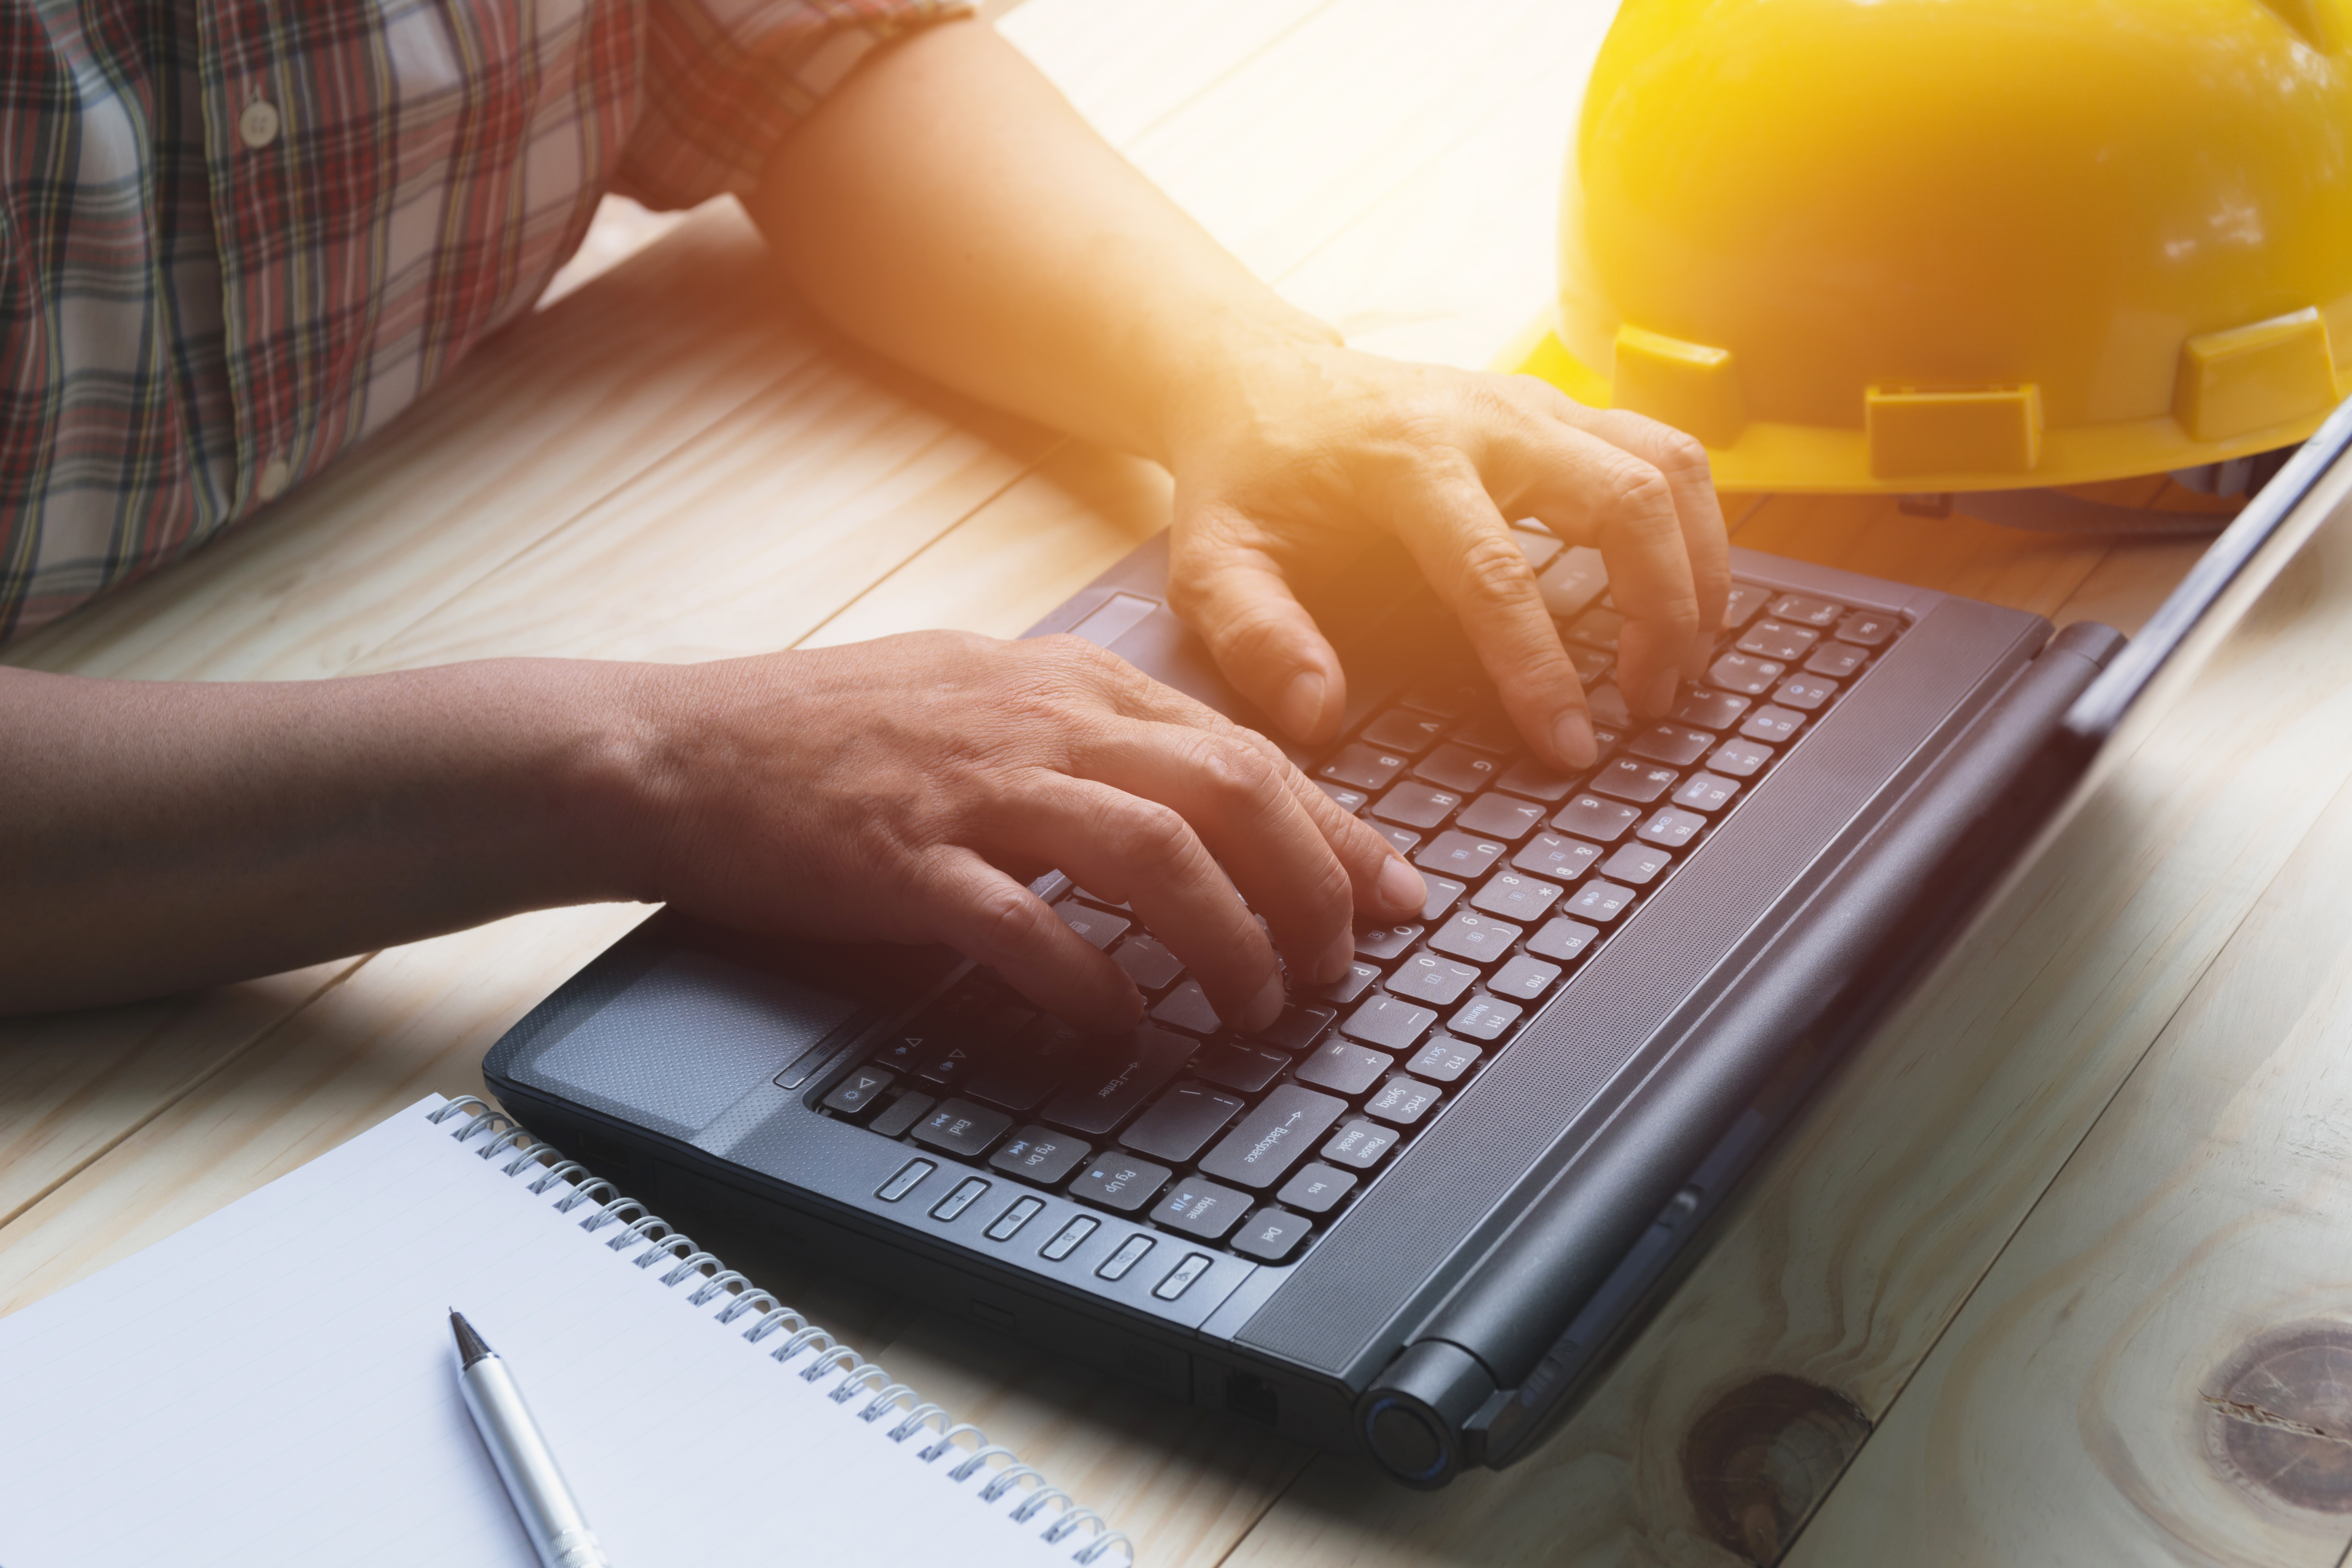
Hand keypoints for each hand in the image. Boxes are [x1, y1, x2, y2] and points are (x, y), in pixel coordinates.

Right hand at [626, 631, 1425, 1032]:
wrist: (680, 746)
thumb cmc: (831, 731)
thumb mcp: (981, 693)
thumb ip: (1090, 733)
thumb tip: (1202, 793)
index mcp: (1067, 683)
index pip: (1244, 750)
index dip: (1338, 831)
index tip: (1397, 898)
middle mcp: (1038, 721)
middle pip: (1227, 791)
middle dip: (1309, 886)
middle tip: (1337, 969)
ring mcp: (972, 788)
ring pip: (1153, 851)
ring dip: (1226, 937)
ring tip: (1255, 1008)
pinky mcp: (904, 859)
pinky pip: (1025, 922)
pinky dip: (1089, 981)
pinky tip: (1122, 1025)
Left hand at [1161, 339, 1730, 768]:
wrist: (1257, 379)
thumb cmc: (1245, 480)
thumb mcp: (1212, 561)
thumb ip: (1256, 637)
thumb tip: (1318, 715)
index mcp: (1405, 457)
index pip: (1498, 573)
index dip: (1542, 670)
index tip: (1571, 747)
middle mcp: (1489, 416)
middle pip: (1626, 500)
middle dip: (1660, 611)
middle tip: (1650, 706)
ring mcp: (1537, 402)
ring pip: (1669, 466)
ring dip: (1698, 567)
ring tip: (1685, 662)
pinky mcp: (1563, 408)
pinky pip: (1664, 453)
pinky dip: (1694, 526)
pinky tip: (1684, 599)